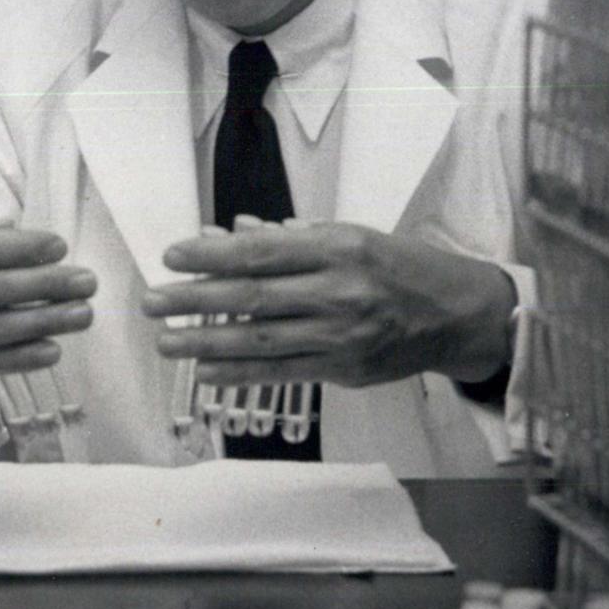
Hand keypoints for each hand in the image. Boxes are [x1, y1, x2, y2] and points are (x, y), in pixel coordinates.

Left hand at [140, 217, 514, 389]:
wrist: (456, 314)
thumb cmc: (401, 267)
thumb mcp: (352, 236)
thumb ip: (293, 239)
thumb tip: (234, 234)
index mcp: (338, 248)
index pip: (262, 252)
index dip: (211, 256)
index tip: (172, 257)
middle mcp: (339, 291)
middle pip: (252, 296)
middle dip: (194, 300)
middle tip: (151, 302)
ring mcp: (341, 335)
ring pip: (260, 340)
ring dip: (206, 343)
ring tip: (165, 342)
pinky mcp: (344, 369)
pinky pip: (282, 372)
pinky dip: (240, 373)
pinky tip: (207, 372)